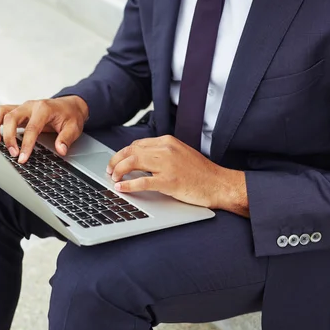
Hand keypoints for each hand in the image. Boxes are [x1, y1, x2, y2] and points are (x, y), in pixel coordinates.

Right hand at [0, 95, 88, 163]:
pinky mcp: (16, 111)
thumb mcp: (74, 128)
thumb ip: (66, 138)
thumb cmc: (70, 116)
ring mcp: (21, 107)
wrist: (69, 105)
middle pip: (11, 117)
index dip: (26, 144)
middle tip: (12, 154)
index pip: (31, 128)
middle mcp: (30, 106)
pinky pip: (0, 113)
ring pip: (2, 112)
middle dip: (9, 137)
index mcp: (44, 109)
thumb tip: (60, 150)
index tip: (22, 158)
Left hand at [107, 135, 248, 214]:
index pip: (137, 144)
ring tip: (113, 178)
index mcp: (168, 142)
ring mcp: (167, 165)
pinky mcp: (169, 181)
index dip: (123, 153)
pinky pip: (142, 181)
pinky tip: (121, 187)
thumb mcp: (181, 154)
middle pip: (131, 151)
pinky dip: (128, 184)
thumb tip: (140, 160)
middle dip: (116, 161)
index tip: (116, 161)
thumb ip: (162, 154)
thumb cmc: (201, 173)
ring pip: (133, 163)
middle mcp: (166, 149)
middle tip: (109, 170)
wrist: (219, 184)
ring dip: (118, 171)